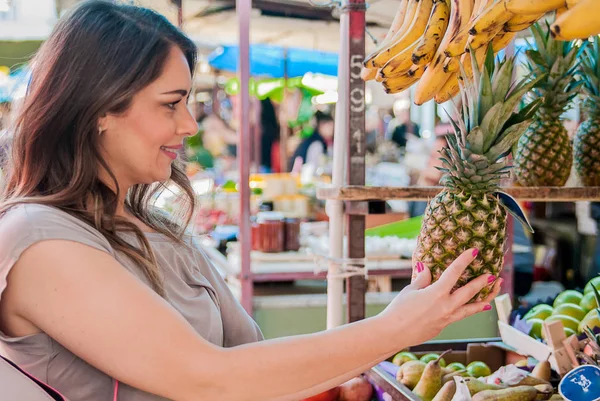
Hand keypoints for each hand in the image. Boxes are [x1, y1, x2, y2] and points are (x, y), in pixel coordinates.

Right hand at [380, 248, 501, 346]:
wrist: (393, 333)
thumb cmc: (398, 310)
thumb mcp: (410, 290)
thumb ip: (422, 279)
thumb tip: (427, 269)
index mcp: (437, 293)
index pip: (454, 272)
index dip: (465, 260)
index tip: (474, 252)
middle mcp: (446, 306)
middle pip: (470, 292)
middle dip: (483, 283)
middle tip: (493, 276)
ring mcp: (447, 318)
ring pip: (471, 309)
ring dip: (484, 301)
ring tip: (493, 295)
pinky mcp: (443, 326)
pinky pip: (461, 316)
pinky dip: (470, 311)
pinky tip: (474, 308)